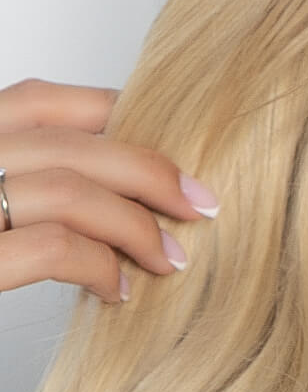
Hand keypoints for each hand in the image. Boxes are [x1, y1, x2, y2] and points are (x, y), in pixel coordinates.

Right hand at [0, 78, 218, 303]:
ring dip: (136, 227)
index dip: (115, 117)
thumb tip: (113, 181)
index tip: (163, 148)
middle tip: (198, 205)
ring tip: (166, 259)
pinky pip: (53, 248)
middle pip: (70, 146)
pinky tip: (115, 289)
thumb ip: (24, 172)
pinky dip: (99, 267)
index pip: (41, 102)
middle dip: (150, 175)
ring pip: (71, 192)